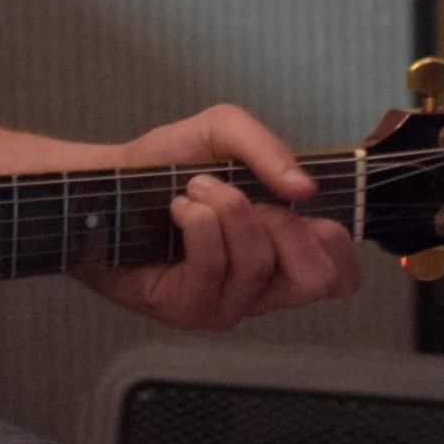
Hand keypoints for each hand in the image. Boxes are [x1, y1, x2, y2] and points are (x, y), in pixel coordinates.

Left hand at [73, 104, 360, 330]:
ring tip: (193, 190)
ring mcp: (226, 305)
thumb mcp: (222, 133)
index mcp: (283, 254)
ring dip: (225, 206)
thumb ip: (268, 149)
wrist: (101, 186)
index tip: (293, 202)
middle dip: (282, 221)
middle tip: (241, 196)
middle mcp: (261, 288)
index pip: (343, 277)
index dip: (335, 239)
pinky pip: (213, 263)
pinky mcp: (188, 310)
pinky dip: (197, 219)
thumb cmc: (164, 166)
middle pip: (317, 278)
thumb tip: (305, 191)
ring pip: (258, 261)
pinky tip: (177, 209)